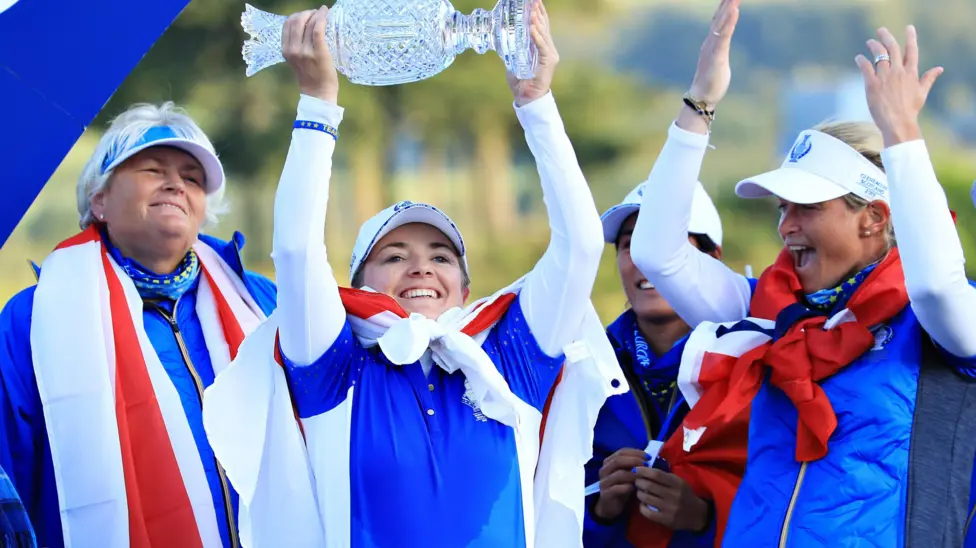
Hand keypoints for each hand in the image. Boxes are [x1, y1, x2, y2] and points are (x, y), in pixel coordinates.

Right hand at [282, 6, 338, 102]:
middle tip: (316, 13)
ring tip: (322, 13)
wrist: (318, 93)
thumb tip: (305, 28)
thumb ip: (296, 46)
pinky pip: (318, 29)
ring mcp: (305, 51)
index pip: (287, 24)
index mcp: (286, 50)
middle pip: (296, 21)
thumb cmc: (310, 76)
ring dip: (315, 14)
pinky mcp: (319, 52)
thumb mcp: (296, 60)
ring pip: (307, 23)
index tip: (306, 15)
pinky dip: (322, 18)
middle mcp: (293, 49)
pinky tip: (325, 12)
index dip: (297, 15)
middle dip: (306, 13)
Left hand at [508, 1, 558, 106]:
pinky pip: (542, 46)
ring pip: (543, 34)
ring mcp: (550, 55)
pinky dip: (537, 36)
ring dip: (536, 21)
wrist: (526, 98)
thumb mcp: (513, 61)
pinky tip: (531, 27)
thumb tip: (501, 39)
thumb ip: (511, 50)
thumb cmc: (521, 82)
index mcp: (540, 47)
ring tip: (531, 10)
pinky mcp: (549, 62)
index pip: (540, 25)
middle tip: (533, 0)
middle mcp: (547, 48)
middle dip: (538, 12)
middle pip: (543, 26)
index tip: (533, 1)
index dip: (538, 12)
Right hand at [592, 448, 647, 520]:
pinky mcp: (606, 494)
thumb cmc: (622, 487)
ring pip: (619, 474)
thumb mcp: (628, 474)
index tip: (648, 457)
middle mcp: (604, 470)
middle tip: (647, 465)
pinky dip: (628, 487)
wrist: (610, 506)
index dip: (636, 452)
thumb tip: (648, 459)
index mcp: (609, 462)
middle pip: (618, 460)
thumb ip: (634, 466)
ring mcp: (604, 482)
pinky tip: (636, 488)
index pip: (622, 452)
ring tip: (644, 476)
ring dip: (633, 474)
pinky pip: (618, 488)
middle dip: (634, 460)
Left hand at [634, 467, 710, 531]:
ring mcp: (670, 509)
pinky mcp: (666, 520)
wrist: (697, 514)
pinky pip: (647, 512)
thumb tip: (645, 468)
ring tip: (640, 492)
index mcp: (677, 483)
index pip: (656, 474)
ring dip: (639, 493)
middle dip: (639, 482)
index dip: (643, 471)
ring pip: (646, 498)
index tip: (635, 469)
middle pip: (649, 486)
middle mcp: (674, 495)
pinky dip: (642, 507)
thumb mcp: (679, 482)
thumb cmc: (684, 494)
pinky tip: (643, 504)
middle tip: (636, 481)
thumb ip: (664, 476)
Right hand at [687, 0, 740, 107]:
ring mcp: (712, 48)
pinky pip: (723, 36)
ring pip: (721, 22)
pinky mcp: (716, 56)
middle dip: (727, 2)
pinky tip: (734, 11)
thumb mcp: (719, 61)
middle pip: (720, 16)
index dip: (726, 5)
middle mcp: (710, 42)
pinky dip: (729, 22)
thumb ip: (721, 50)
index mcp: (712, 42)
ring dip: (729, 7)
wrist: (702, 97)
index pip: (719, 19)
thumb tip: (722, 46)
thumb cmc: (712, 81)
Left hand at [855, 25, 942, 146]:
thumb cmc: (910, 110)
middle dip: (886, 36)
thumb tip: (939, 69)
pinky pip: (866, 67)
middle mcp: (898, 72)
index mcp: (911, 72)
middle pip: (892, 47)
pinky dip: (862, 60)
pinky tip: (859, 58)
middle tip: (880, 30)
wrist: (898, 123)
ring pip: (879, 55)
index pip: (911, 50)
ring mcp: (885, 77)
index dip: (911, 37)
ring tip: (870, 42)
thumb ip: (928, 78)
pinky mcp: (873, 85)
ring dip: (874, 45)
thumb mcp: (922, 93)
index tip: (909, 28)